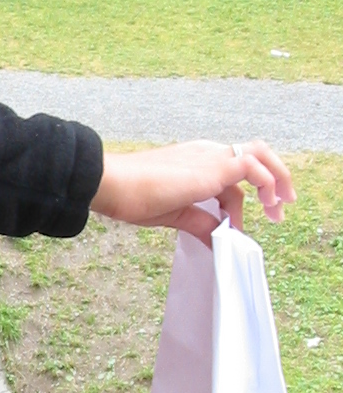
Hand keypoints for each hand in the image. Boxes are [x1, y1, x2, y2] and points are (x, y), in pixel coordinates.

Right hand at [91, 140, 294, 242]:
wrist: (114, 184)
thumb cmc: (132, 196)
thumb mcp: (174, 215)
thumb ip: (200, 223)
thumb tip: (219, 239)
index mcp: (195, 162)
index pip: (230, 177)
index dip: (239, 205)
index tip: (237, 228)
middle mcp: (206, 153)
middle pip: (253, 158)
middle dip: (272, 182)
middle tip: (277, 211)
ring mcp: (212, 157)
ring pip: (260, 155)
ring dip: (277, 179)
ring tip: (278, 209)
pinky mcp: (215, 166)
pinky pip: (254, 167)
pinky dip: (267, 184)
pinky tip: (266, 205)